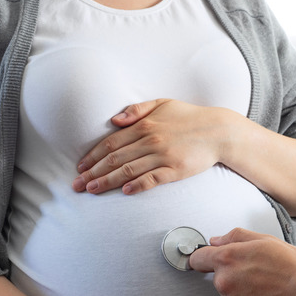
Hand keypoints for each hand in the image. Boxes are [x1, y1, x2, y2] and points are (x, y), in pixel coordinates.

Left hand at [72, 99, 237, 194]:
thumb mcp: (162, 104)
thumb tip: (114, 120)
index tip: (80, 167)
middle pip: (115, 159)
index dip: (93, 156)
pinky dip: (137, 185)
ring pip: (129, 171)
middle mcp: (150, 140)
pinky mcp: (175, 170)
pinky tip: (124, 192)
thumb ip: (137, 109)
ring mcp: (163, 156)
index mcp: (144, 125)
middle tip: (77, 185)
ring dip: (107, 181)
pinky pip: (152, 179)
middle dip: (93, 172)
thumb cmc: (189, 117)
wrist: (218, 131)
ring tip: (92, 190)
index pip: (111, 143)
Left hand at [188, 228, 295, 295]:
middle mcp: (225, 283)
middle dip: (236, 279)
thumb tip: (217, 240)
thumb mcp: (268, 241)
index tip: (205, 262)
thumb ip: (236, 237)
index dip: (204, 259)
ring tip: (269, 294)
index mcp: (229, 259)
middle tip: (261, 278)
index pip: (199, 258)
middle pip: (220, 281)